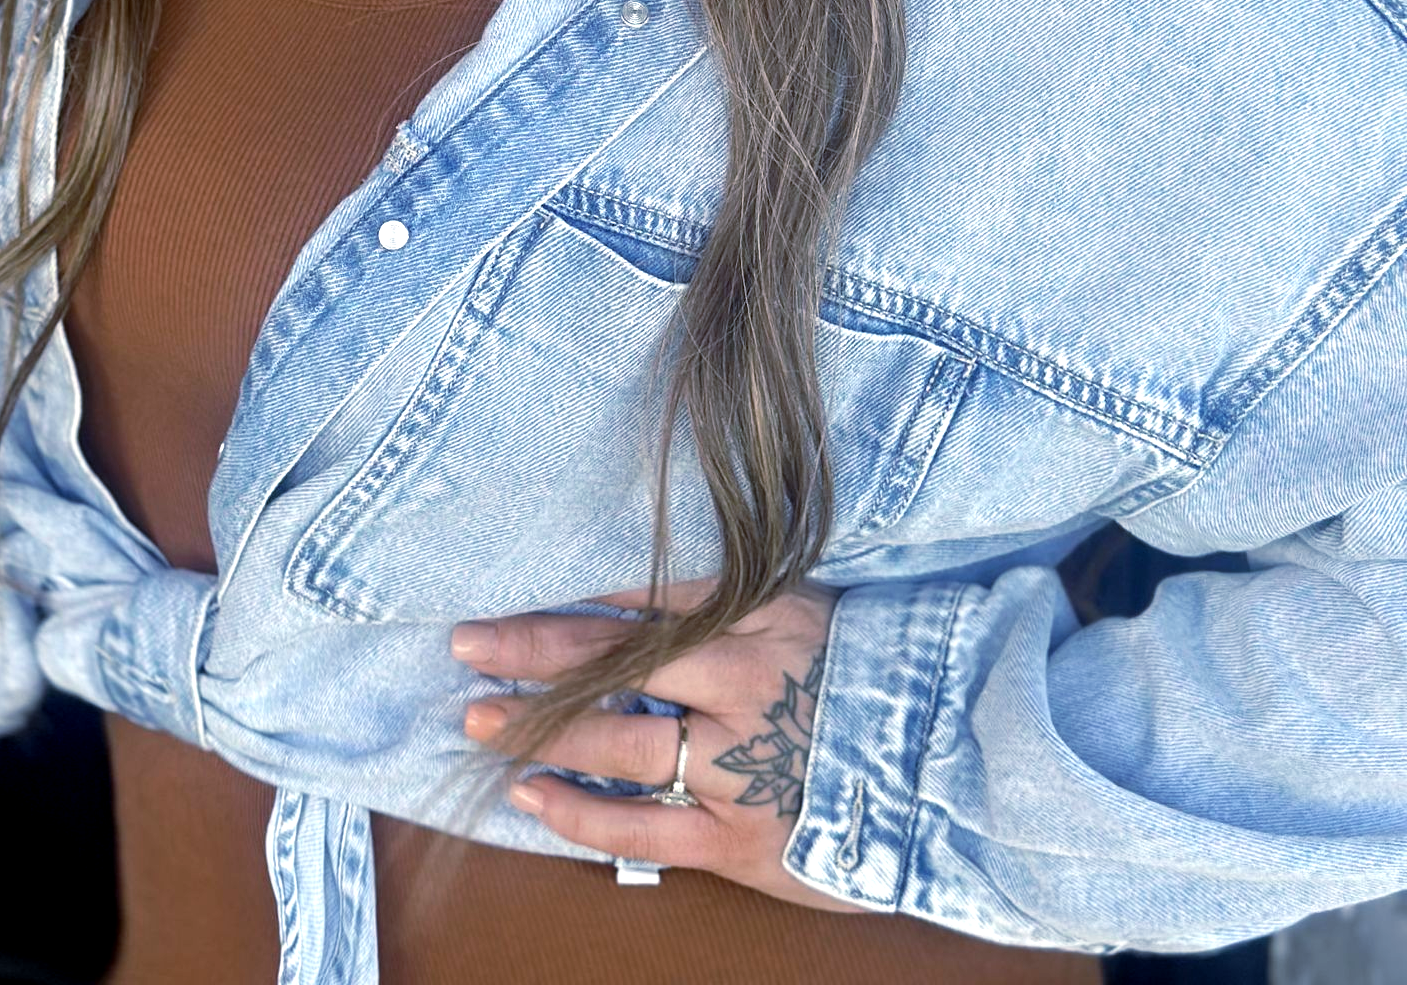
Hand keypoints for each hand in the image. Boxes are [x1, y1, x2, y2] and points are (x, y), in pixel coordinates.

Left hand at [452, 577, 847, 908]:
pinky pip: (644, 827)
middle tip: (466, 643)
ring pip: (620, 741)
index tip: (506, 589)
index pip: (646, 593)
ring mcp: (741, 762)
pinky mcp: (740, 837)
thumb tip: (635, 578)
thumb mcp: (805, 609)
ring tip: (479, 717)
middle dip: (533, 650)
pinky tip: (531, 796)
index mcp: (760, 615)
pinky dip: (581, 813)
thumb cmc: (865, 681)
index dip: (570, 594)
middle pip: (618, 658)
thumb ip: (729, 597)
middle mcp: (743, 681)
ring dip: (542, 728)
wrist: (948, 771)